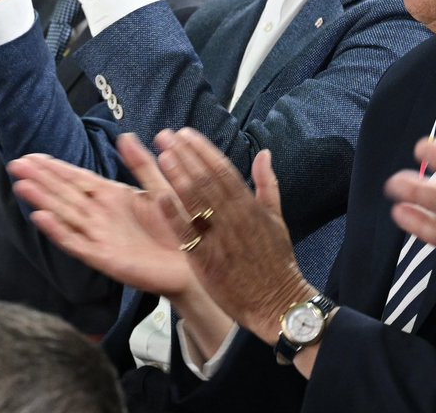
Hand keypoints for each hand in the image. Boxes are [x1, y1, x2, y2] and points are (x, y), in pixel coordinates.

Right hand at [9, 134, 196, 297]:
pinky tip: (41, 218)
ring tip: (22, 185)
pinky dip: (59, 231)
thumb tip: (124, 135)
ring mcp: (100, 236)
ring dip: (43, 200)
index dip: (56, 168)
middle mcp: (102, 215)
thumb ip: (141, 164)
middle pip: (65, 194)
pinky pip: (77, 243)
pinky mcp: (104, 257)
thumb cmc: (176, 225)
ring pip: (65, 214)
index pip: (78, 178)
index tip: (33, 156)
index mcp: (113, 197)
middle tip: (16, 164)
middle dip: (41, 179)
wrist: (194, 260)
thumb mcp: (159, 187)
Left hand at [155, 127, 314, 343]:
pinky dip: (173, 215)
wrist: (276, 301)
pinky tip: (158, 198)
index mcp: (250, 205)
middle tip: (167, 136)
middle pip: (206, 180)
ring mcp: (219, 238)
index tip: (187, 134)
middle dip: (185, 156)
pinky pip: (186, 234)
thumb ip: (267, 183)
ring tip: (162, 156)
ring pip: (195, 202)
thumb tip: (265, 153)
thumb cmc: (276, 260)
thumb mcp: (277, 217)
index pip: (223, 169)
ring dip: (177, 177)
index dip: (203, 150)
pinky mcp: (206, 260)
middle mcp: (233, 217)